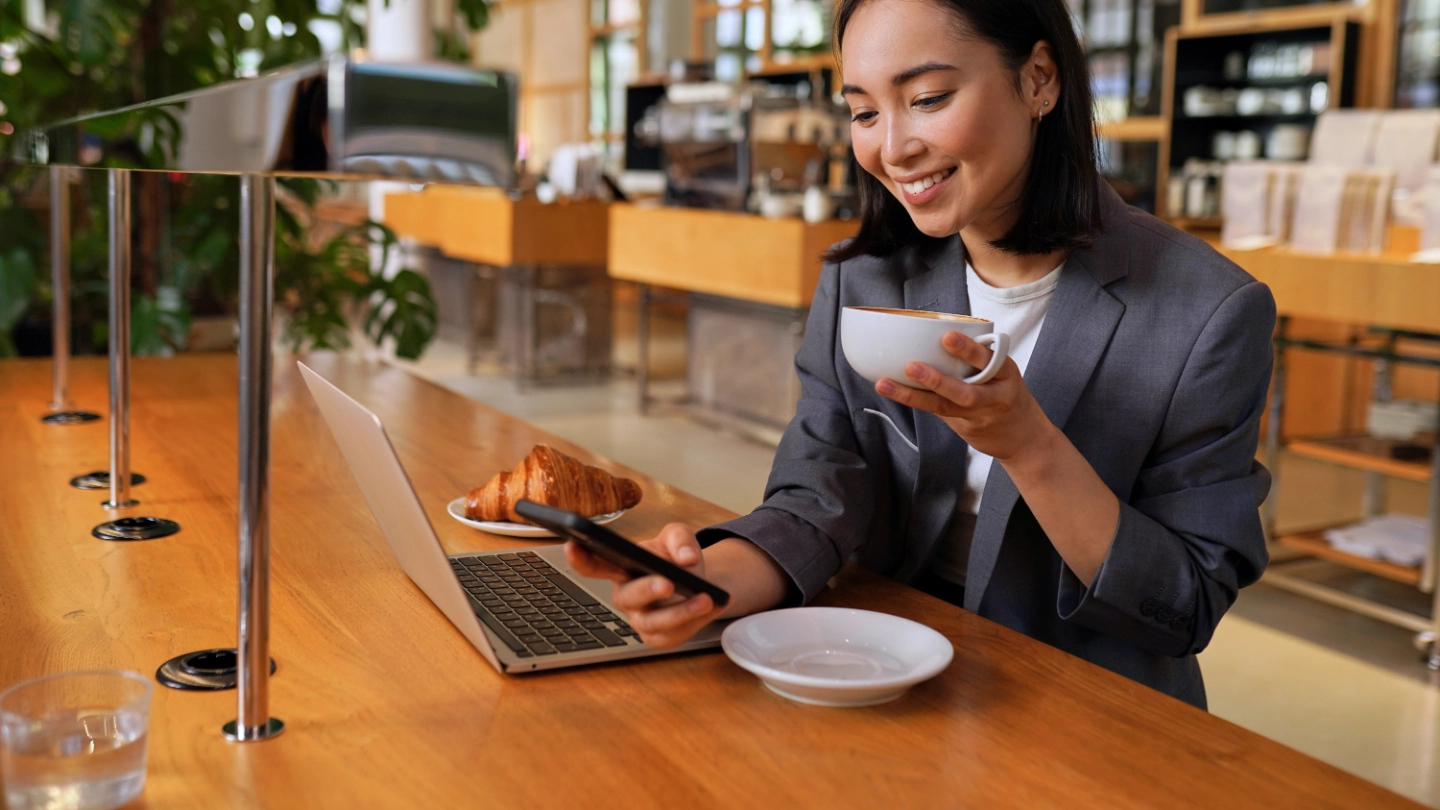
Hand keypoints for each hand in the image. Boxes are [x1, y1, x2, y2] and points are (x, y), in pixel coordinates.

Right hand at [563, 523, 726, 648]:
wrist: (700, 581)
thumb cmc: (677, 558)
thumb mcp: (678, 537)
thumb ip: (680, 539)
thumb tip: (685, 559)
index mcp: (620, 567)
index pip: (593, 564)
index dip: (580, 558)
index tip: (573, 545)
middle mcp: (625, 596)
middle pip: (627, 598)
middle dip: (647, 590)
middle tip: (667, 583)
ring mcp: (640, 619)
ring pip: (653, 623)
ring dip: (681, 611)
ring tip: (705, 598)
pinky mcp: (658, 637)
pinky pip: (673, 635)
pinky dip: (695, 621)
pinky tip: (711, 606)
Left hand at [875, 331, 1054, 461]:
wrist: (1025, 438)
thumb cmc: (1006, 394)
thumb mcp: (1003, 372)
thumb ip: (978, 358)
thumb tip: (936, 335)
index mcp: (1005, 374)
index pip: (989, 360)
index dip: (968, 349)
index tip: (947, 336)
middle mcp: (994, 397)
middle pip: (965, 391)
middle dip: (937, 380)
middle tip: (911, 366)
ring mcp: (979, 417)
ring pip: (944, 407)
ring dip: (912, 396)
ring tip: (886, 384)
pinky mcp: (966, 430)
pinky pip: (938, 413)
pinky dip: (916, 401)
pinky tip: (893, 392)